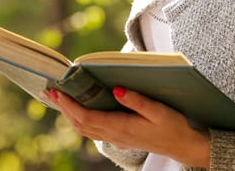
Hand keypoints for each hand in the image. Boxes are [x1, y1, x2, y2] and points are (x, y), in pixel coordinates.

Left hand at [44, 87, 210, 167]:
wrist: (184, 145)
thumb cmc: (174, 126)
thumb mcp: (159, 110)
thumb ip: (137, 100)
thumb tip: (117, 89)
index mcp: (122, 127)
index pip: (87, 117)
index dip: (70, 105)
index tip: (58, 92)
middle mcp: (116, 134)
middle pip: (81, 124)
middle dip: (64, 108)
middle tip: (50, 92)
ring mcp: (118, 137)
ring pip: (86, 128)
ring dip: (70, 115)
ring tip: (60, 100)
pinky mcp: (121, 136)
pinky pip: (94, 129)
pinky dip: (82, 119)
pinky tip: (80, 110)